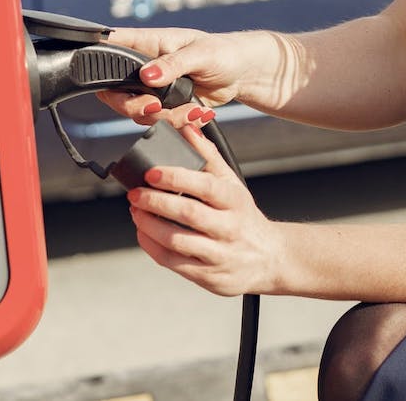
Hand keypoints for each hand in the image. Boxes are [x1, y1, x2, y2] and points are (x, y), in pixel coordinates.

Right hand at [97, 27, 260, 125]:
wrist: (241, 73)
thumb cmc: (223, 52)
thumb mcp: (201, 53)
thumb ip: (173, 64)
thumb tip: (147, 75)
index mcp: (148, 42)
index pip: (113, 44)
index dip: (102, 58)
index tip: (112, 77)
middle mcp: (144, 66)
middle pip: (114, 90)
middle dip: (132, 105)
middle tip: (156, 107)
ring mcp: (152, 88)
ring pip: (136, 111)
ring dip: (163, 117)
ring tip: (191, 109)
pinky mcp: (164, 106)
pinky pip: (158, 122)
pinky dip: (177, 123)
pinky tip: (197, 113)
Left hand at [126, 125, 283, 296]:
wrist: (269, 258)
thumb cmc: (243, 217)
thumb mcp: (232, 184)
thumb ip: (209, 158)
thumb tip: (188, 129)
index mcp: (235, 201)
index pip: (205, 187)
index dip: (176, 178)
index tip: (151, 172)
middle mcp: (229, 228)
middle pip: (189, 214)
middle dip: (156, 202)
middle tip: (135, 194)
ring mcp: (220, 255)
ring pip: (177, 241)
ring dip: (149, 226)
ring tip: (136, 211)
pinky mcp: (208, 276)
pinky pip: (174, 263)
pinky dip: (152, 247)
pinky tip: (143, 232)